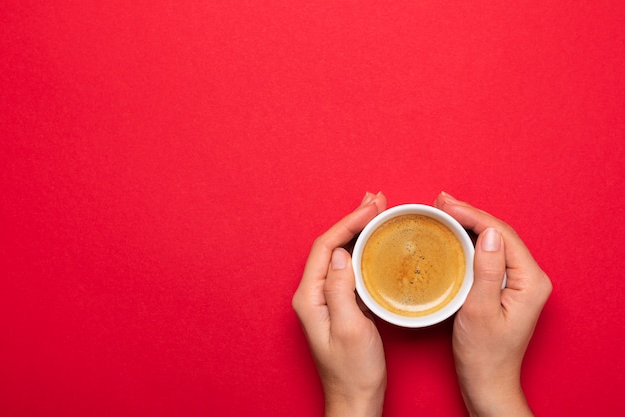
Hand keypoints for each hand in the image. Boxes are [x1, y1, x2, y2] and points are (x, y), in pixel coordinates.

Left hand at [292, 192, 387, 416]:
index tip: (372, 208)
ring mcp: (326, 299)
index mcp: (310, 297)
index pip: (325, 246)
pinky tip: (375, 242)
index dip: (348, 222)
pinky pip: (349, 268)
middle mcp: (313, 294)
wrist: (355, 400)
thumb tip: (340, 253)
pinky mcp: (339, 305)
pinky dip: (363, 249)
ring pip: (340, 254)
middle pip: (331, 245)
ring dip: (358, 230)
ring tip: (377, 211)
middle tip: (377, 199)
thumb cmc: (353, 372)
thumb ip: (341, 289)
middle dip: (354, 219)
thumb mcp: (350, 329)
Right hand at [435, 192, 551, 416]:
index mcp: (530, 281)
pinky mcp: (504, 288)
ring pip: (493, 242)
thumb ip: (487, 270)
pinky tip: (452, 233)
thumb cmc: (483, 354)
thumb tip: (489, 233)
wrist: (487, 382)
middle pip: (499, 234)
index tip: (445, 205)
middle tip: (440, 200)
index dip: (472, 215)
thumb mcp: (480, 310)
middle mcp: (529, 278)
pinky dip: (468, 240)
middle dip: (469, 214)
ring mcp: (517, 283)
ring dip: (468, 224)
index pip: (501, 234)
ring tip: (443, 210)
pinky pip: (488, 255)